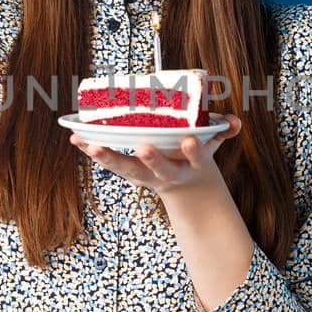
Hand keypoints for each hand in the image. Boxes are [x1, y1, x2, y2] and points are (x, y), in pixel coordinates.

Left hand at [70, 114, 243, 197]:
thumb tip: (235, 122)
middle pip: (159, 169)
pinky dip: (92, 150)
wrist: (183, 189)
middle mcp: (167, 174)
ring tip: (92, 145)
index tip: (190, 141)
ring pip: (127, 168)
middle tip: (143, 147)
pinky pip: (109, 162)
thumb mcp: (212, 146)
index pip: (196, 158)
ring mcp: (145, 174)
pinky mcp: (128, 171)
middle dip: (153, 159)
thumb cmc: (193, 157)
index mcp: (191, 166)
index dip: (194, 151)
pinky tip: (76, 138)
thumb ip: (222, 132)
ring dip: (109, 158)